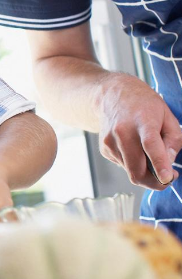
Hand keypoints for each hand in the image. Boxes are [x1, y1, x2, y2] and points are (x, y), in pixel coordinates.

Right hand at [98, 74, 181, 188]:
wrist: (112, 95)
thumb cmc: (144, 105)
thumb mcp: (168, 117)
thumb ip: (173, 141)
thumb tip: (168, 164)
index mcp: (142, 121)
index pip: (150, 145)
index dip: (159, 164)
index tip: (166, 178)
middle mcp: (122, 132)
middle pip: (137, 169)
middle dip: (155, 182)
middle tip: (167, 178)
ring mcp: (110, 142)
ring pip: (131, 171)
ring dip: (144, 170)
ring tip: (148, 153)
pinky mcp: (104, 149)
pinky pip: (123, 166)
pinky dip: (133, 163)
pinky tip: (134, 147)